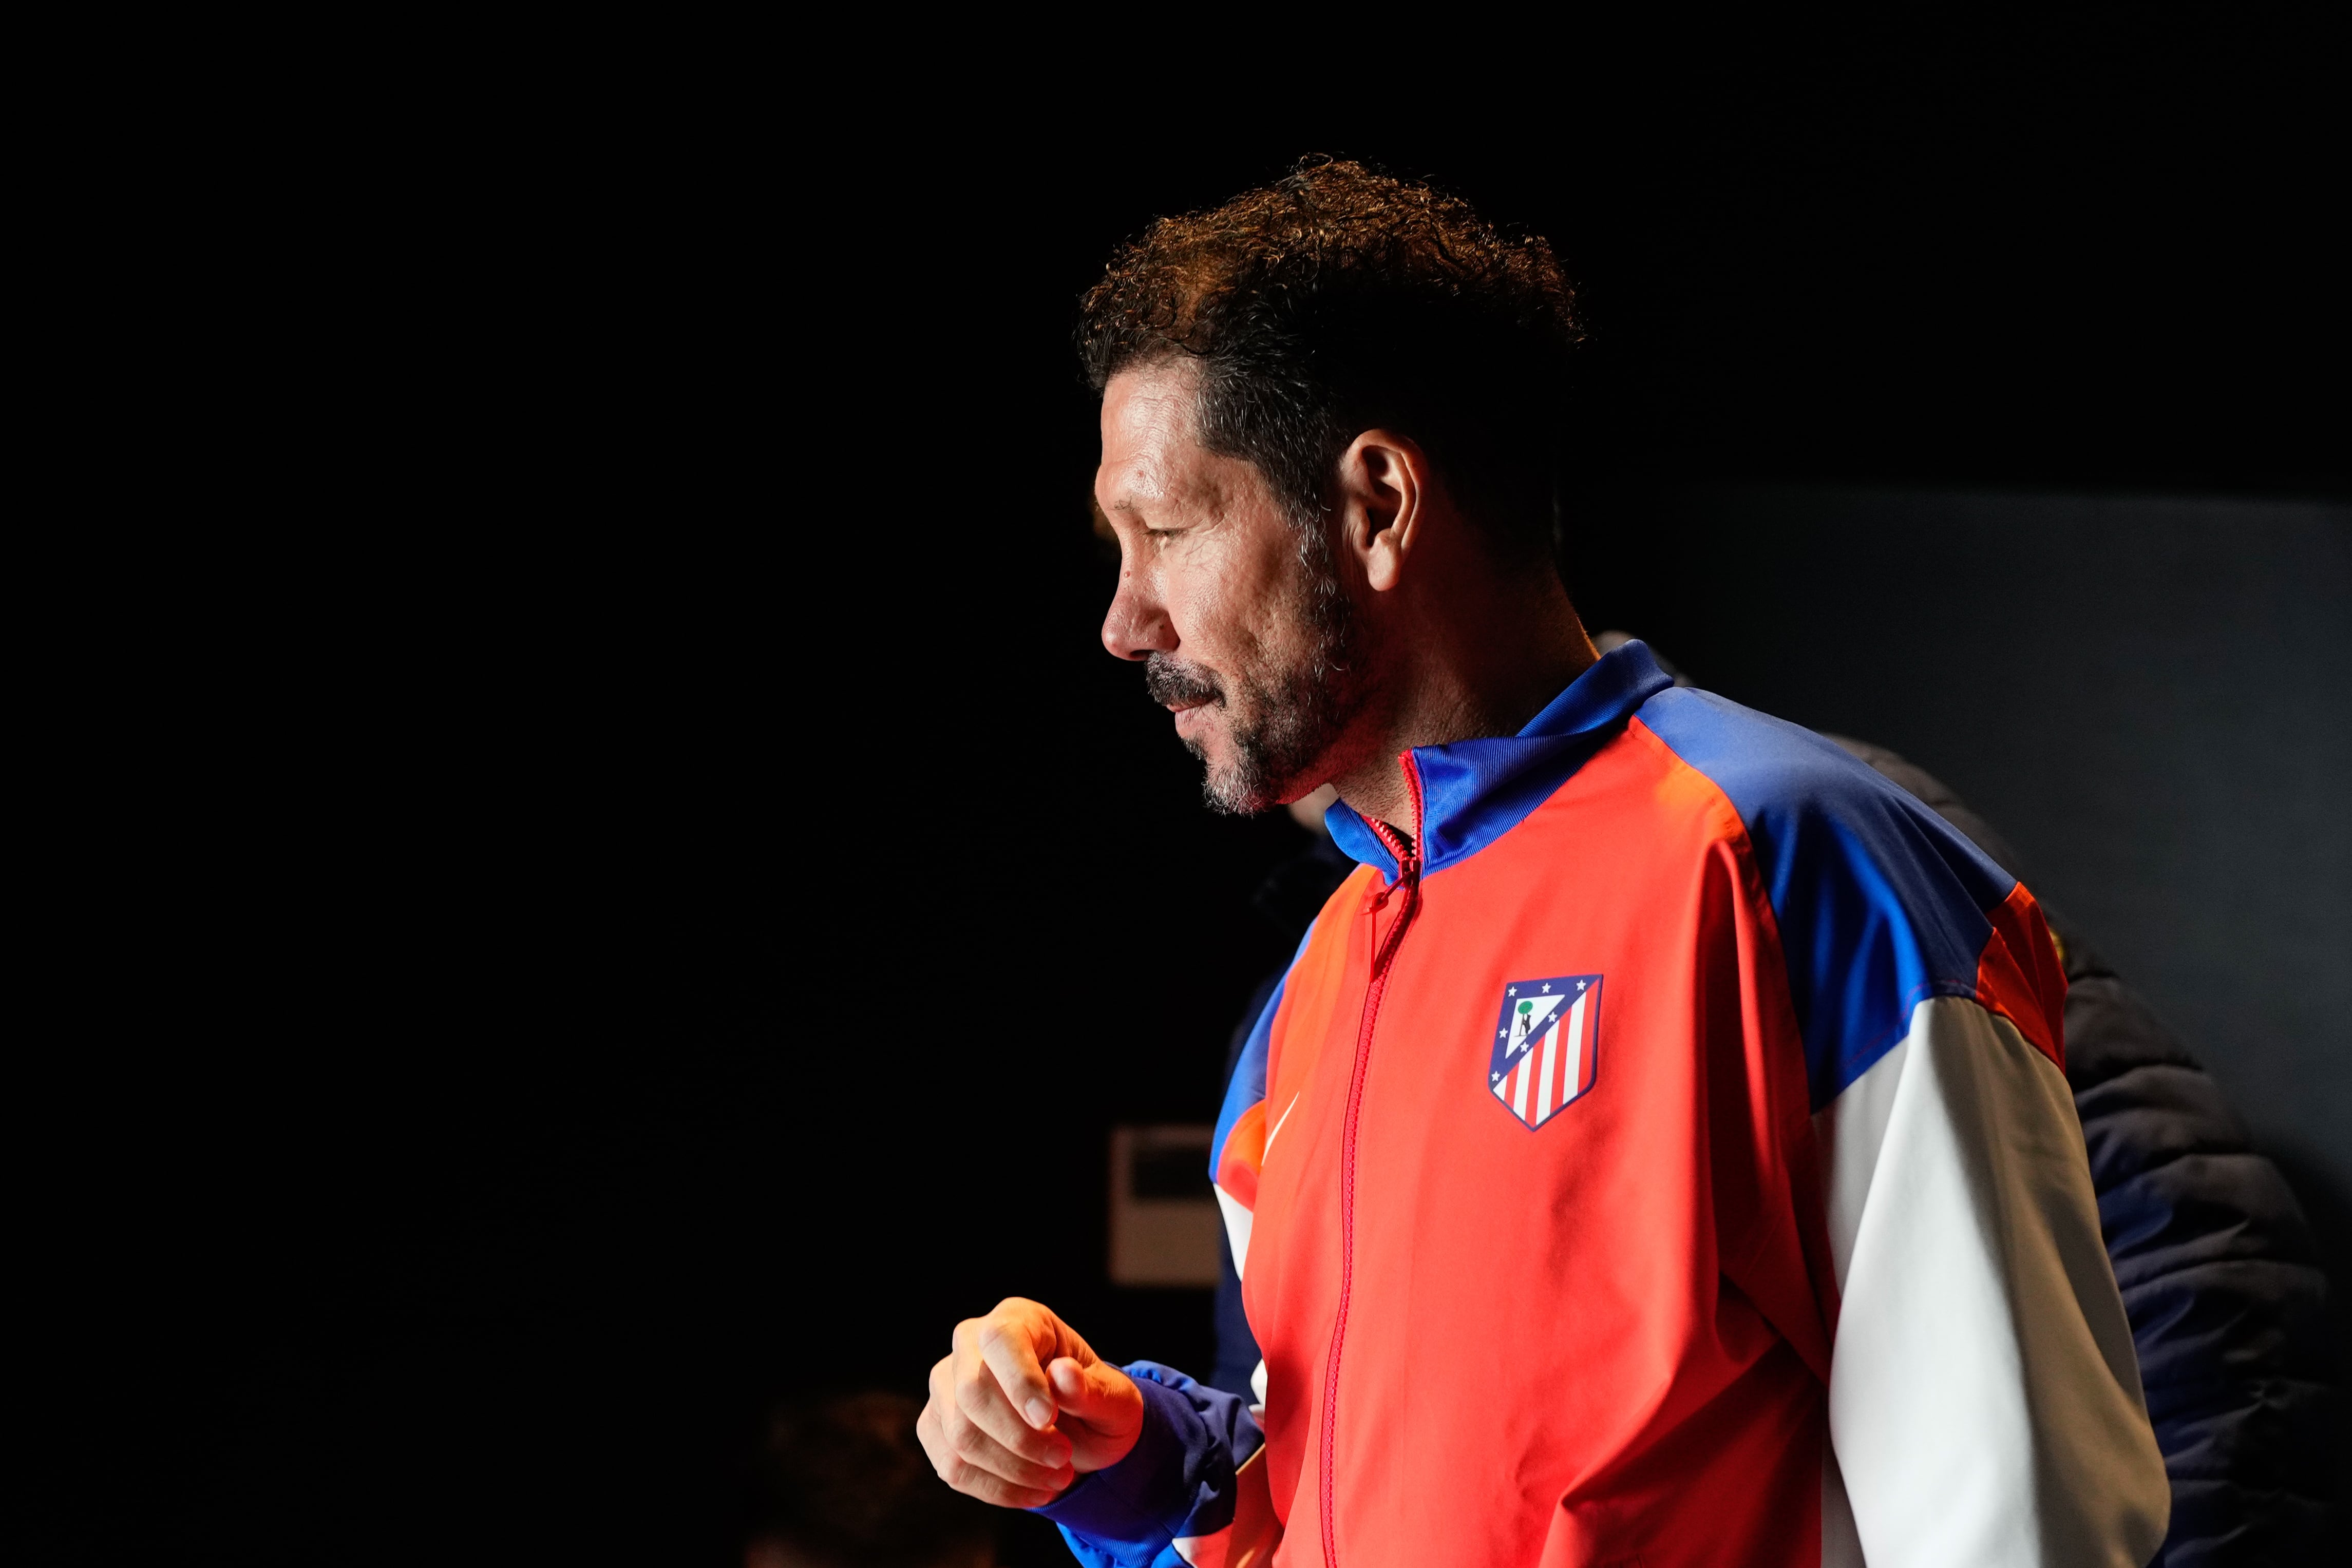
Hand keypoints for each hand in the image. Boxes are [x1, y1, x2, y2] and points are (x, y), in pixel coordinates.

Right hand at [917, 1297, 1144, 1508]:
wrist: (1076, 1430)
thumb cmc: (1094, 1403)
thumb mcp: (1113, 1397)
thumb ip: (1091, 1388)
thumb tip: (1063, 1374)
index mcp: (1019, 1318)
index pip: (1000, 1340)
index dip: (1020, 1381)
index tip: (1050, 1419)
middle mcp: (970, 1343)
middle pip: (973, 1392)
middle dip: (1021, 1439)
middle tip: (1063, 1459)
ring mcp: (946, 1384)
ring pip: (961, 1435)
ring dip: (1013, 1469)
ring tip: (1057, 1478)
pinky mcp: (935, 1425)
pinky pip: (952, 1466)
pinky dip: (996, 1488)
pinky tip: (1032, 1492)